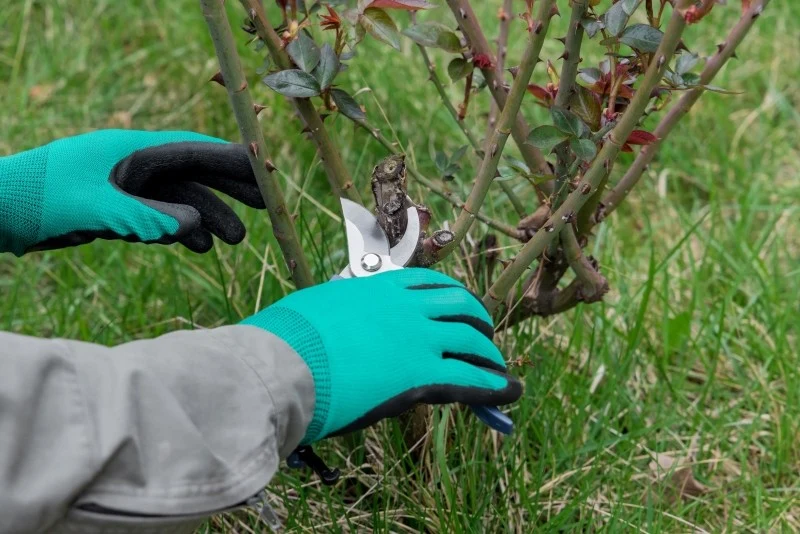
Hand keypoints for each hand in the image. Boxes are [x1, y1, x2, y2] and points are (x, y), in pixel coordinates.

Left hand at [0, 130, 265, 254]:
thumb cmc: (40, 199)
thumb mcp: (95, 207)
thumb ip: (146, 216)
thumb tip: (195, 223)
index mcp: (132, 151)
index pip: (192, 152)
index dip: (230, 162)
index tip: (263, 173)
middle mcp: (135, 166)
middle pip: (194, 173)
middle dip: (229, 189)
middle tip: (265, 205)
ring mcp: (127, 187)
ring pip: (180, 200)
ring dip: (209, 218)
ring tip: (236, 241)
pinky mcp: (118, 208)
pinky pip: (161, 217)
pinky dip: (181, 230)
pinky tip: (199, 246)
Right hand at [241, 268, 521, 443]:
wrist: (280, 366)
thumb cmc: (286, 339)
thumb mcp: (319, 307)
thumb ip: (342, 309)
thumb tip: (340, 319)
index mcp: (380, 287)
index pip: (431, 285)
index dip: (452, 300)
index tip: (458, 311)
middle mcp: (406, 307)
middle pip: (460, 307)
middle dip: (477, 322)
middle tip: (481, 337)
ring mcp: (417, 339)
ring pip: (471, 341)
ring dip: (488, 353)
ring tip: (497, 366)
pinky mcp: (421, 375)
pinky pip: (471, 377)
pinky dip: (495, 385)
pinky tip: (509, 390)